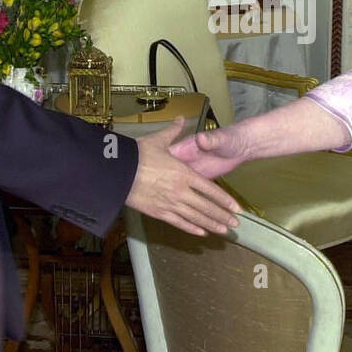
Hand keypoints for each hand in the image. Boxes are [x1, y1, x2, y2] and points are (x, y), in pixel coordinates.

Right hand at [127, 118, 240, 237]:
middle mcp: (180, 191)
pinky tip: (201, 233)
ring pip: (195, 217)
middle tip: (236, 224)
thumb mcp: (157, 140)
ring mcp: (169, 203)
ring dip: (211, 225)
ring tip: (224, 231)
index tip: (236, 207)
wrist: (116, 171)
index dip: (224, 200)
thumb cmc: (137, 155)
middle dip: (222, 216)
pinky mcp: (157, 212)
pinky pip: (178, 223)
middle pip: (206, 207)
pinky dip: (191, 228)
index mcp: (184, 173)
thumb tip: (181, 118)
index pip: (210, 190)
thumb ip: (173, 132)